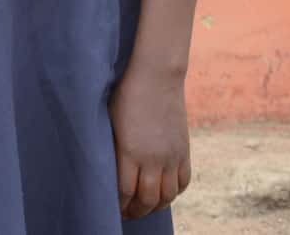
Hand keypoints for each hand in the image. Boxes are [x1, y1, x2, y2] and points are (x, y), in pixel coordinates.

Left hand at [111, 64, 190, 218]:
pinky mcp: (184, 151)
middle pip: (147, 199)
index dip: (118, 204)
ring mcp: (172, 156)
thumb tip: (105, 167)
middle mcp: (153, 158)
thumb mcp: (110, 121)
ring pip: (167, 195)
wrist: (157, 76)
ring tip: (143, 207)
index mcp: (129, 151)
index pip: (124, 190)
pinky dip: (173, 193)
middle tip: (125, 213)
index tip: (110, 207)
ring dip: (155, 206)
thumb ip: (112, 147)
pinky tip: (163, 194)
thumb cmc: (125, 93)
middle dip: (136, 210)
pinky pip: (182, 182)